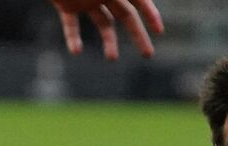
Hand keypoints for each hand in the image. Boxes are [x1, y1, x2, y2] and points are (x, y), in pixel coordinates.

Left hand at [49, 0, 163, 60]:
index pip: (140, 0)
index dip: (150, 14)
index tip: (160, 31)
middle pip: (126, 16)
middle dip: (138, 35)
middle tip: (148, 54)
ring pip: (103, 23)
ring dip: (109, 41)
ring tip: (113, 58)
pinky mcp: (67, 5)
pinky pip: (71, 25)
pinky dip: (73, 38)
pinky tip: (76, 51)